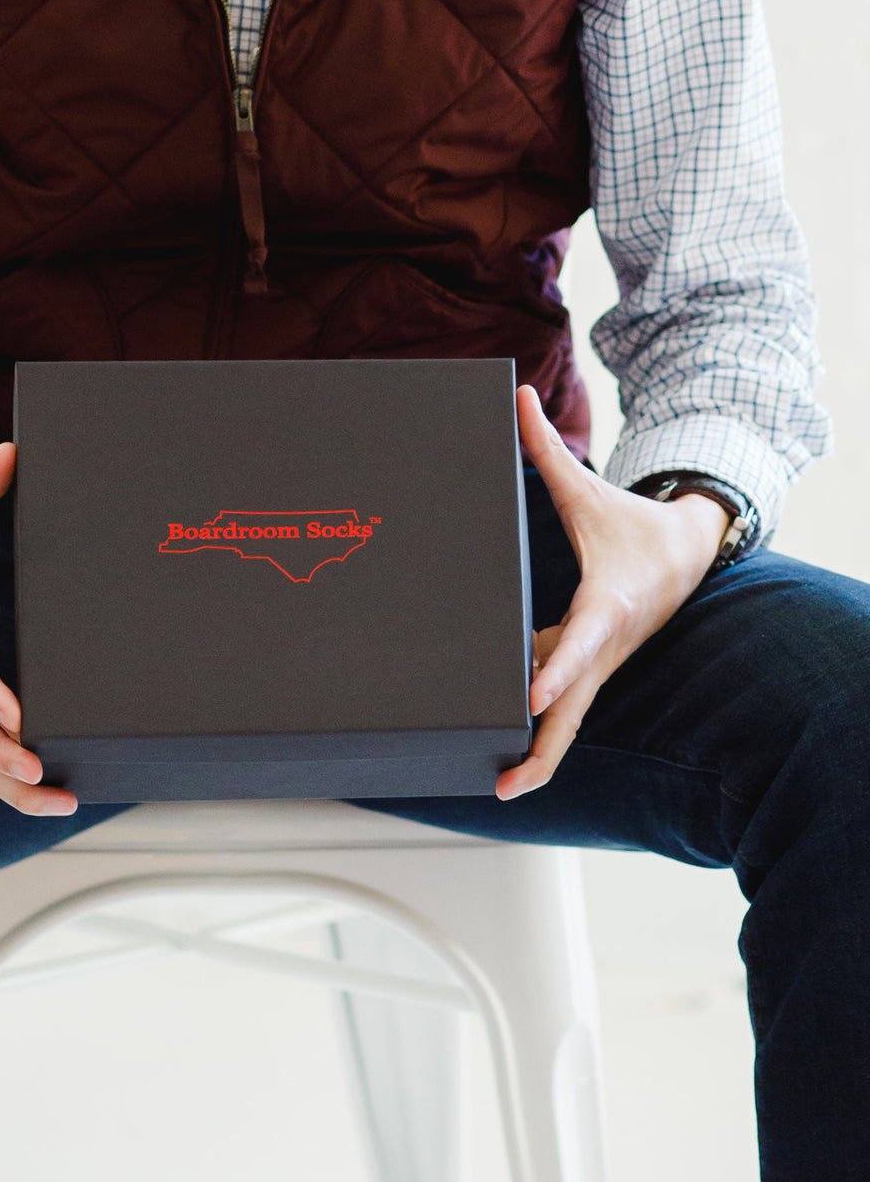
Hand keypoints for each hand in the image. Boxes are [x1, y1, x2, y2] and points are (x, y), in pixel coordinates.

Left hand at [496, 386, 729, 799]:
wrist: (687, 555)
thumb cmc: (634, 527)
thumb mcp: (591, 490)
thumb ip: (548, 449)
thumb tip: (518, 395)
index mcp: (607, 603)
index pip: (581, 641)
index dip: (559, 667)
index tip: (532, 694)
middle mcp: (604, 646)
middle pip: (575, 708)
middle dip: (545, 751)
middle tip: (507, 786)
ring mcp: (597, 665)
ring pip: (570, 719)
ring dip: (539, 754)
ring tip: (495, 786)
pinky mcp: (588, 669)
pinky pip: (562, 706)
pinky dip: (537, 731)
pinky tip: (499, 753)